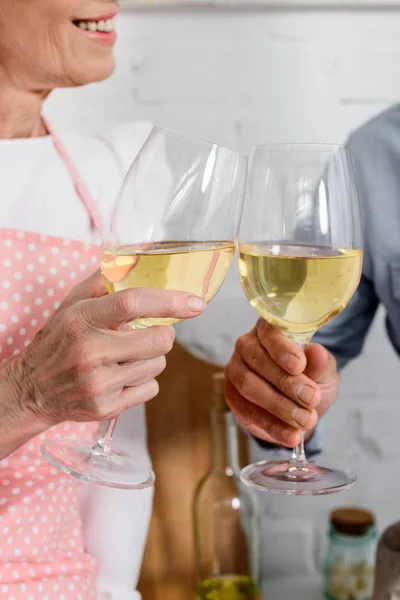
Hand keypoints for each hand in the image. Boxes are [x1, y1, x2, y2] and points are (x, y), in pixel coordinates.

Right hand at [6, 271, 205, 427]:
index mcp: (82, 319)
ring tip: (125, 357)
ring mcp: (99, 384)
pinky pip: (151, 389)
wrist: (31, 389)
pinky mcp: (107, 409)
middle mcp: (91, 352)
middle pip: (159, 340)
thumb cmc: (58, 341)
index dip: (170, 301)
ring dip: (151, 358)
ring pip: (158, 365)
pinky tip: (121, 377)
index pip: (133, 302)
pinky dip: (143, 381)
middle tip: (149, 333)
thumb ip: (103, 282)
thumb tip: (139, 260)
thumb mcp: (71, 305)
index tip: (196, 303)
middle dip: (163, 334)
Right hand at [224, 318, 338, 447]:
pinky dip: (272, 426)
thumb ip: (321, 363)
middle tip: (311, 399)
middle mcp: (247, 346)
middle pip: (258, 361)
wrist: (301, 406)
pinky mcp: (232, 396)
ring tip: (305, 420)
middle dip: (286, 383)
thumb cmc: (311, 378)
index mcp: (269, 330)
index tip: (299, 366)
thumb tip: (316, 352)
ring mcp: (236, 371)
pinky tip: (290, 435)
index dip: (282, 349)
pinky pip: (248, 412)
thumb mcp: (324, 371)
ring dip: (279, 406)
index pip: (270, 332)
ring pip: (250, 386)